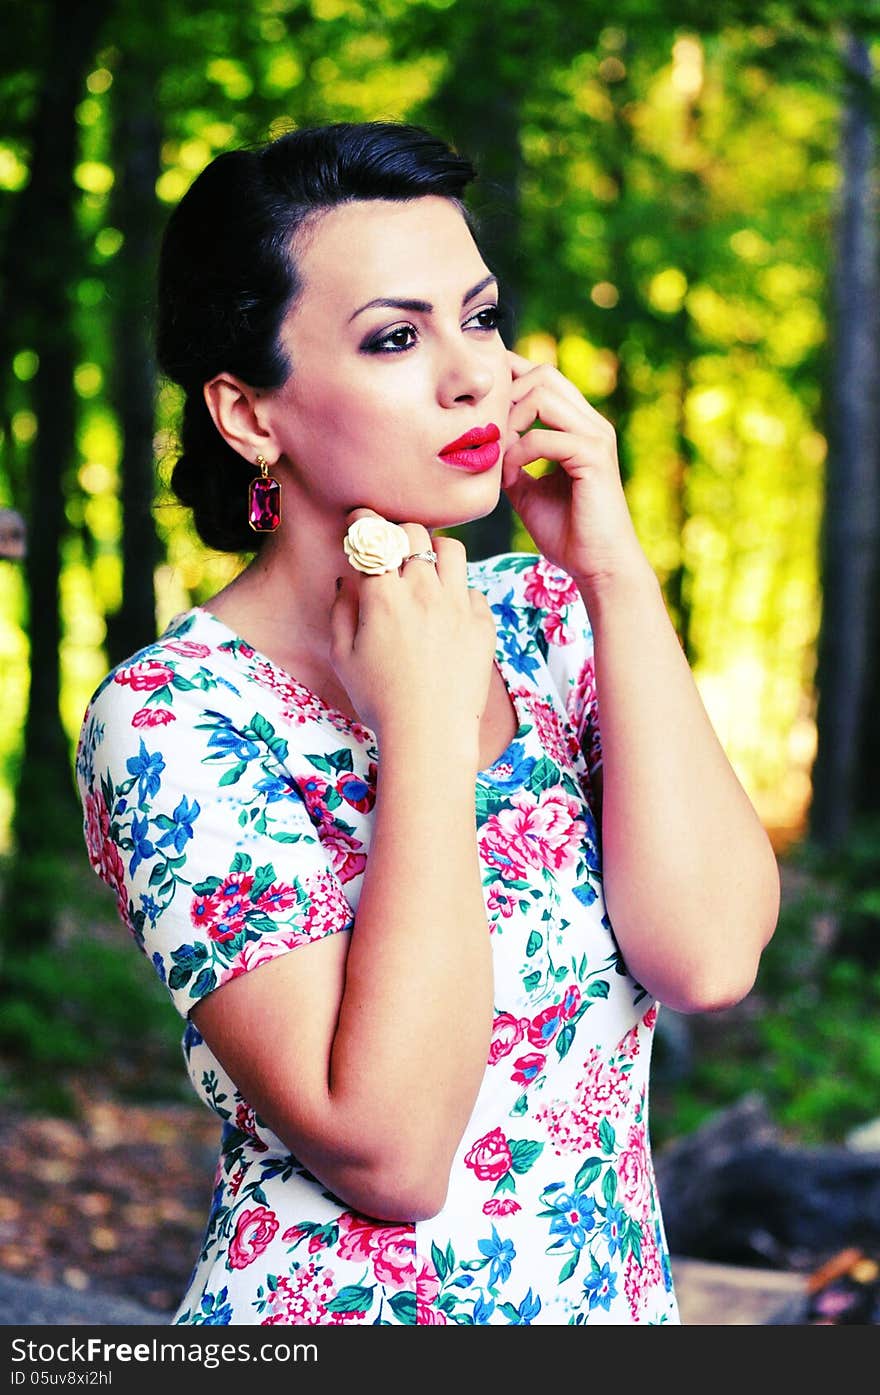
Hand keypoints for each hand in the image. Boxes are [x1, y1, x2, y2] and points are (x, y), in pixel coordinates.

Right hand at [329, 509, 496, 757]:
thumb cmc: (379, 700)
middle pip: (413, 532)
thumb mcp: (344, 656)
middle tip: (392, 549)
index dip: (362, 521)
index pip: (372, 536)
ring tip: (425, 570)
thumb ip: (341, 610)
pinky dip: (457, 593)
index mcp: (383, 596)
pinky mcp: (483, 623)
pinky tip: (446, 614)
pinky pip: (472, 589)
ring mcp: (458, 605)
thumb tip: (348, 579)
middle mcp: (423, 591)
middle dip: (398, 533)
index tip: (358, 521)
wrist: (430, 734)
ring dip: (433, 551)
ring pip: (450, 549)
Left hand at [501, 349, 647, 588]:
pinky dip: (517, 454)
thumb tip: (485, 447)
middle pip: (543, 374)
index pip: (544, 379)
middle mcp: (591, 424)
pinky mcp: (593, 457)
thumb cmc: (568, 534)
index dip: (511, 379)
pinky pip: (543, 437)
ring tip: (498, 456)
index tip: (480, 405)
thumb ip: (512, 463)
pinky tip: (508, 480)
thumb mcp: (527, 491)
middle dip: (506, 397)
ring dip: (510, 421)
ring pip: (543, 393)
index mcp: (579, 427)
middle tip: (487, 434)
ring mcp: (595, 437)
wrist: (598, 567)